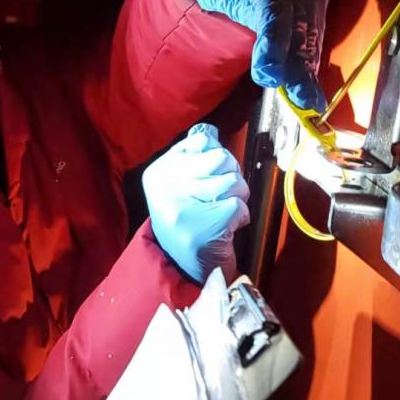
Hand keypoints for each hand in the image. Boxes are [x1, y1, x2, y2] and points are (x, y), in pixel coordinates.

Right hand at [143, 124, 249, 283]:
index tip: (205, 178)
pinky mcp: (205, 226)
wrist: (184, 269)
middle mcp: (166, 186)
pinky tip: (226, 228)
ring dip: (237, 199)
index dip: (215, 158)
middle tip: (219, 197)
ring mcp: (184, 206)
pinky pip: (239, 206)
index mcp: (159, 171)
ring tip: (222, 213)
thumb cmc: (188, 221)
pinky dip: (240, 218)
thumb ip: (194, 157)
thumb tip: (209, 131)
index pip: (202, 141)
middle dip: (230, 177)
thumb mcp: (180, 185)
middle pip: (222, 158)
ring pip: (234, 181)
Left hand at [190, 0, 328, 110]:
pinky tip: (310, 81)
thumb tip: (261, 43)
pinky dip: (312, 52)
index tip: (269, 74)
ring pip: (312, 23)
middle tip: (298, 102)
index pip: (268, 2)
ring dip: (309, 64)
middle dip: (295, 63)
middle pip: (295, 19)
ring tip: (308, 101)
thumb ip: (230, 5)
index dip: (271, 40)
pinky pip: (317, 22)